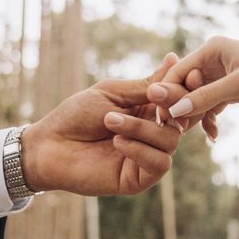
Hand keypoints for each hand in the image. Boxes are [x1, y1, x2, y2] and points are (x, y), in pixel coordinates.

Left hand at [21, 54, 191, 195]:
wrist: (49, 145)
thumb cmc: (76, 116)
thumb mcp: (112, 93)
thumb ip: (146, 84)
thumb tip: (174, 60)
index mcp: (148, 111)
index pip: (181, 100)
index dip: (187, 88)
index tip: (189, 74)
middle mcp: (152, 134)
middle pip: (183, 120)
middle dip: (171, 104)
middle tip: (152, 94)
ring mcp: (146, 157)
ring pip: (171, 141)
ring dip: (142, 128)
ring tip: (110, 121)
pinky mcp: (138, 179)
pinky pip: (159, 163)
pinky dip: (141, 150)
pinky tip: (117, 143)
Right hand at [147, 37, 238, 137]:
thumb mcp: (238, 86)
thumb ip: (205, 98)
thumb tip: (174, 111)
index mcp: (211, 49)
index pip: (178, 72)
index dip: (167, 94)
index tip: (163, 116)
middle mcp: (213, 61)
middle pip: (184, 86)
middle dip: (180, 107)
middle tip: (178, 129)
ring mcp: (221, 77)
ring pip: (196, 99)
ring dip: (195, 117)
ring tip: (194, 134)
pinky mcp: (230, 91)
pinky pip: (210, 107)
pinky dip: (209, 121)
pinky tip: (213, 136)